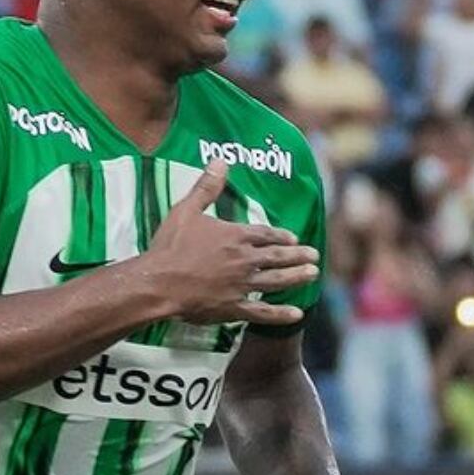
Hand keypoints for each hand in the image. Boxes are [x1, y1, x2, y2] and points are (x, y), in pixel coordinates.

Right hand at [141, 159, 319, 325]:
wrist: (159, 282)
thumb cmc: (170, 246)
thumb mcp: (186, 210)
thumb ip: (207, 187)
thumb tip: (221, 159)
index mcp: (235, 236)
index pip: (264, 234)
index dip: (280, 236)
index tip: (294, 238)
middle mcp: (244, 260)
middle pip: (277, 256)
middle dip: (297, 256)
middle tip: (315, 256)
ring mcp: (241, 285)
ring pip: (276, 281)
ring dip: (296, 277)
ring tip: (312, 274)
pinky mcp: (233, 307)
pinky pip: (262, 312)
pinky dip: (280, 314)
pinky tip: (297, 314)